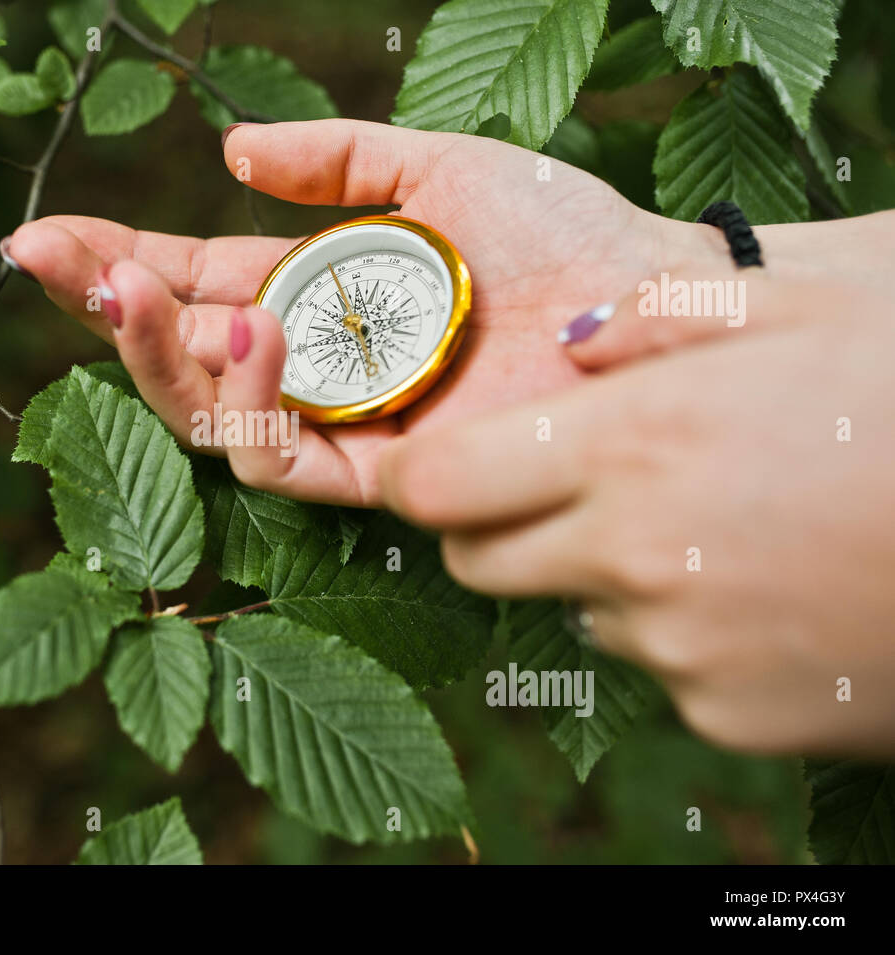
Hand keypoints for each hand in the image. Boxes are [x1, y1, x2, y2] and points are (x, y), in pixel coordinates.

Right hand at [2, 118, 709, 505]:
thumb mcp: (435, 169)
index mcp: (318, 290)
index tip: (49, 235)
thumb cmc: (558, 233)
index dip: (120, 258)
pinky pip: (281, 457)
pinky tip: (257, 336)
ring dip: (152, 353)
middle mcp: (316, 362)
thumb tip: (232, 151)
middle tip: (46, 254)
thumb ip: (339, 159)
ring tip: (126, 285)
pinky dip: (253, 404)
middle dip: (104, 304)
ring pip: (206, 414)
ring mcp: (342, 420)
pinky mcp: (379, 472)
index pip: (198, 281)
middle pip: (180, 351)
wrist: (644, 303)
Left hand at [378, 272, 894, 757]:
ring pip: (576, 611)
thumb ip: (663, 318)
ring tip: (719, 528)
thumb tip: (564, 351)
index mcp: (638, 443)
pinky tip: (771, 590)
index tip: (418, 470)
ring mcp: (680, 648)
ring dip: (608, 573)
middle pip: (481, 559)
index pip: (439, 485)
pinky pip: (661, 671)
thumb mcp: (812, 311)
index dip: (412, 479)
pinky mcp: (726, 716)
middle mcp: (635, 554)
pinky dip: (687, 635)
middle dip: (498, 524)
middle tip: (574, 485)